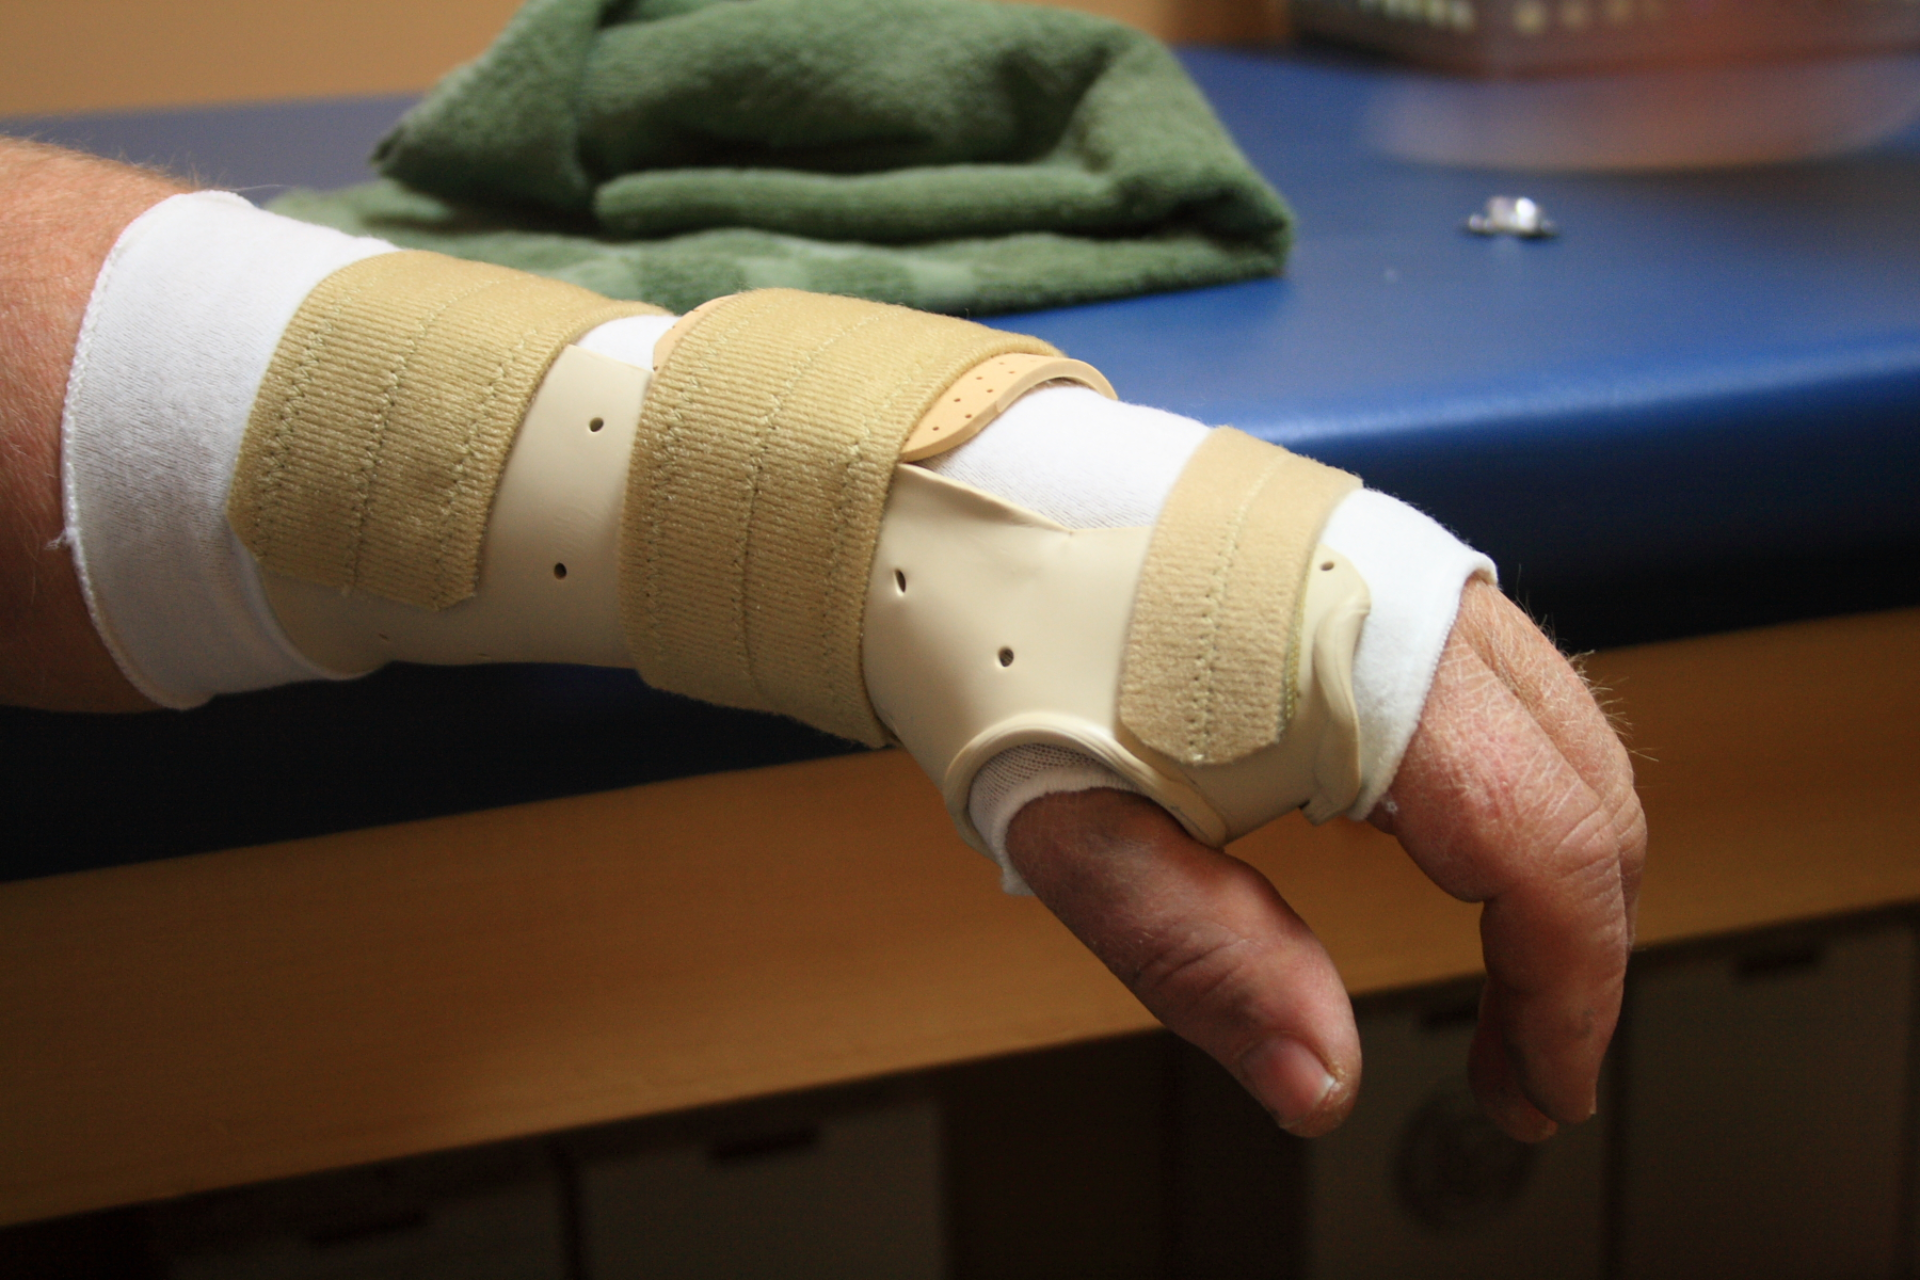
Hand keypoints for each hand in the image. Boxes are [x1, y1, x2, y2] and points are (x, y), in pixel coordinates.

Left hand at [1003, 578, 1644, 1139]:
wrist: (963, 520)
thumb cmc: (1009, 656)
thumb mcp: (1083, 833)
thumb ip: (1208, 964)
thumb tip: (1323, 1086)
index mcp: (1369, 669)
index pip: (1548, 856)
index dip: (1567, 998)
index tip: (1535, 1098)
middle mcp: (1424, 604)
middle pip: (1590, 804)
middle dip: (1577, 958)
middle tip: (1515, 1071)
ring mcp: (1418, 575)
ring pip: (1572, 749)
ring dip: (1564, 882)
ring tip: (1501, 991)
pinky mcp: (1394, 573)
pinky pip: (1517, 702)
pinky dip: (1529, 804)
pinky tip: (1470, 872)